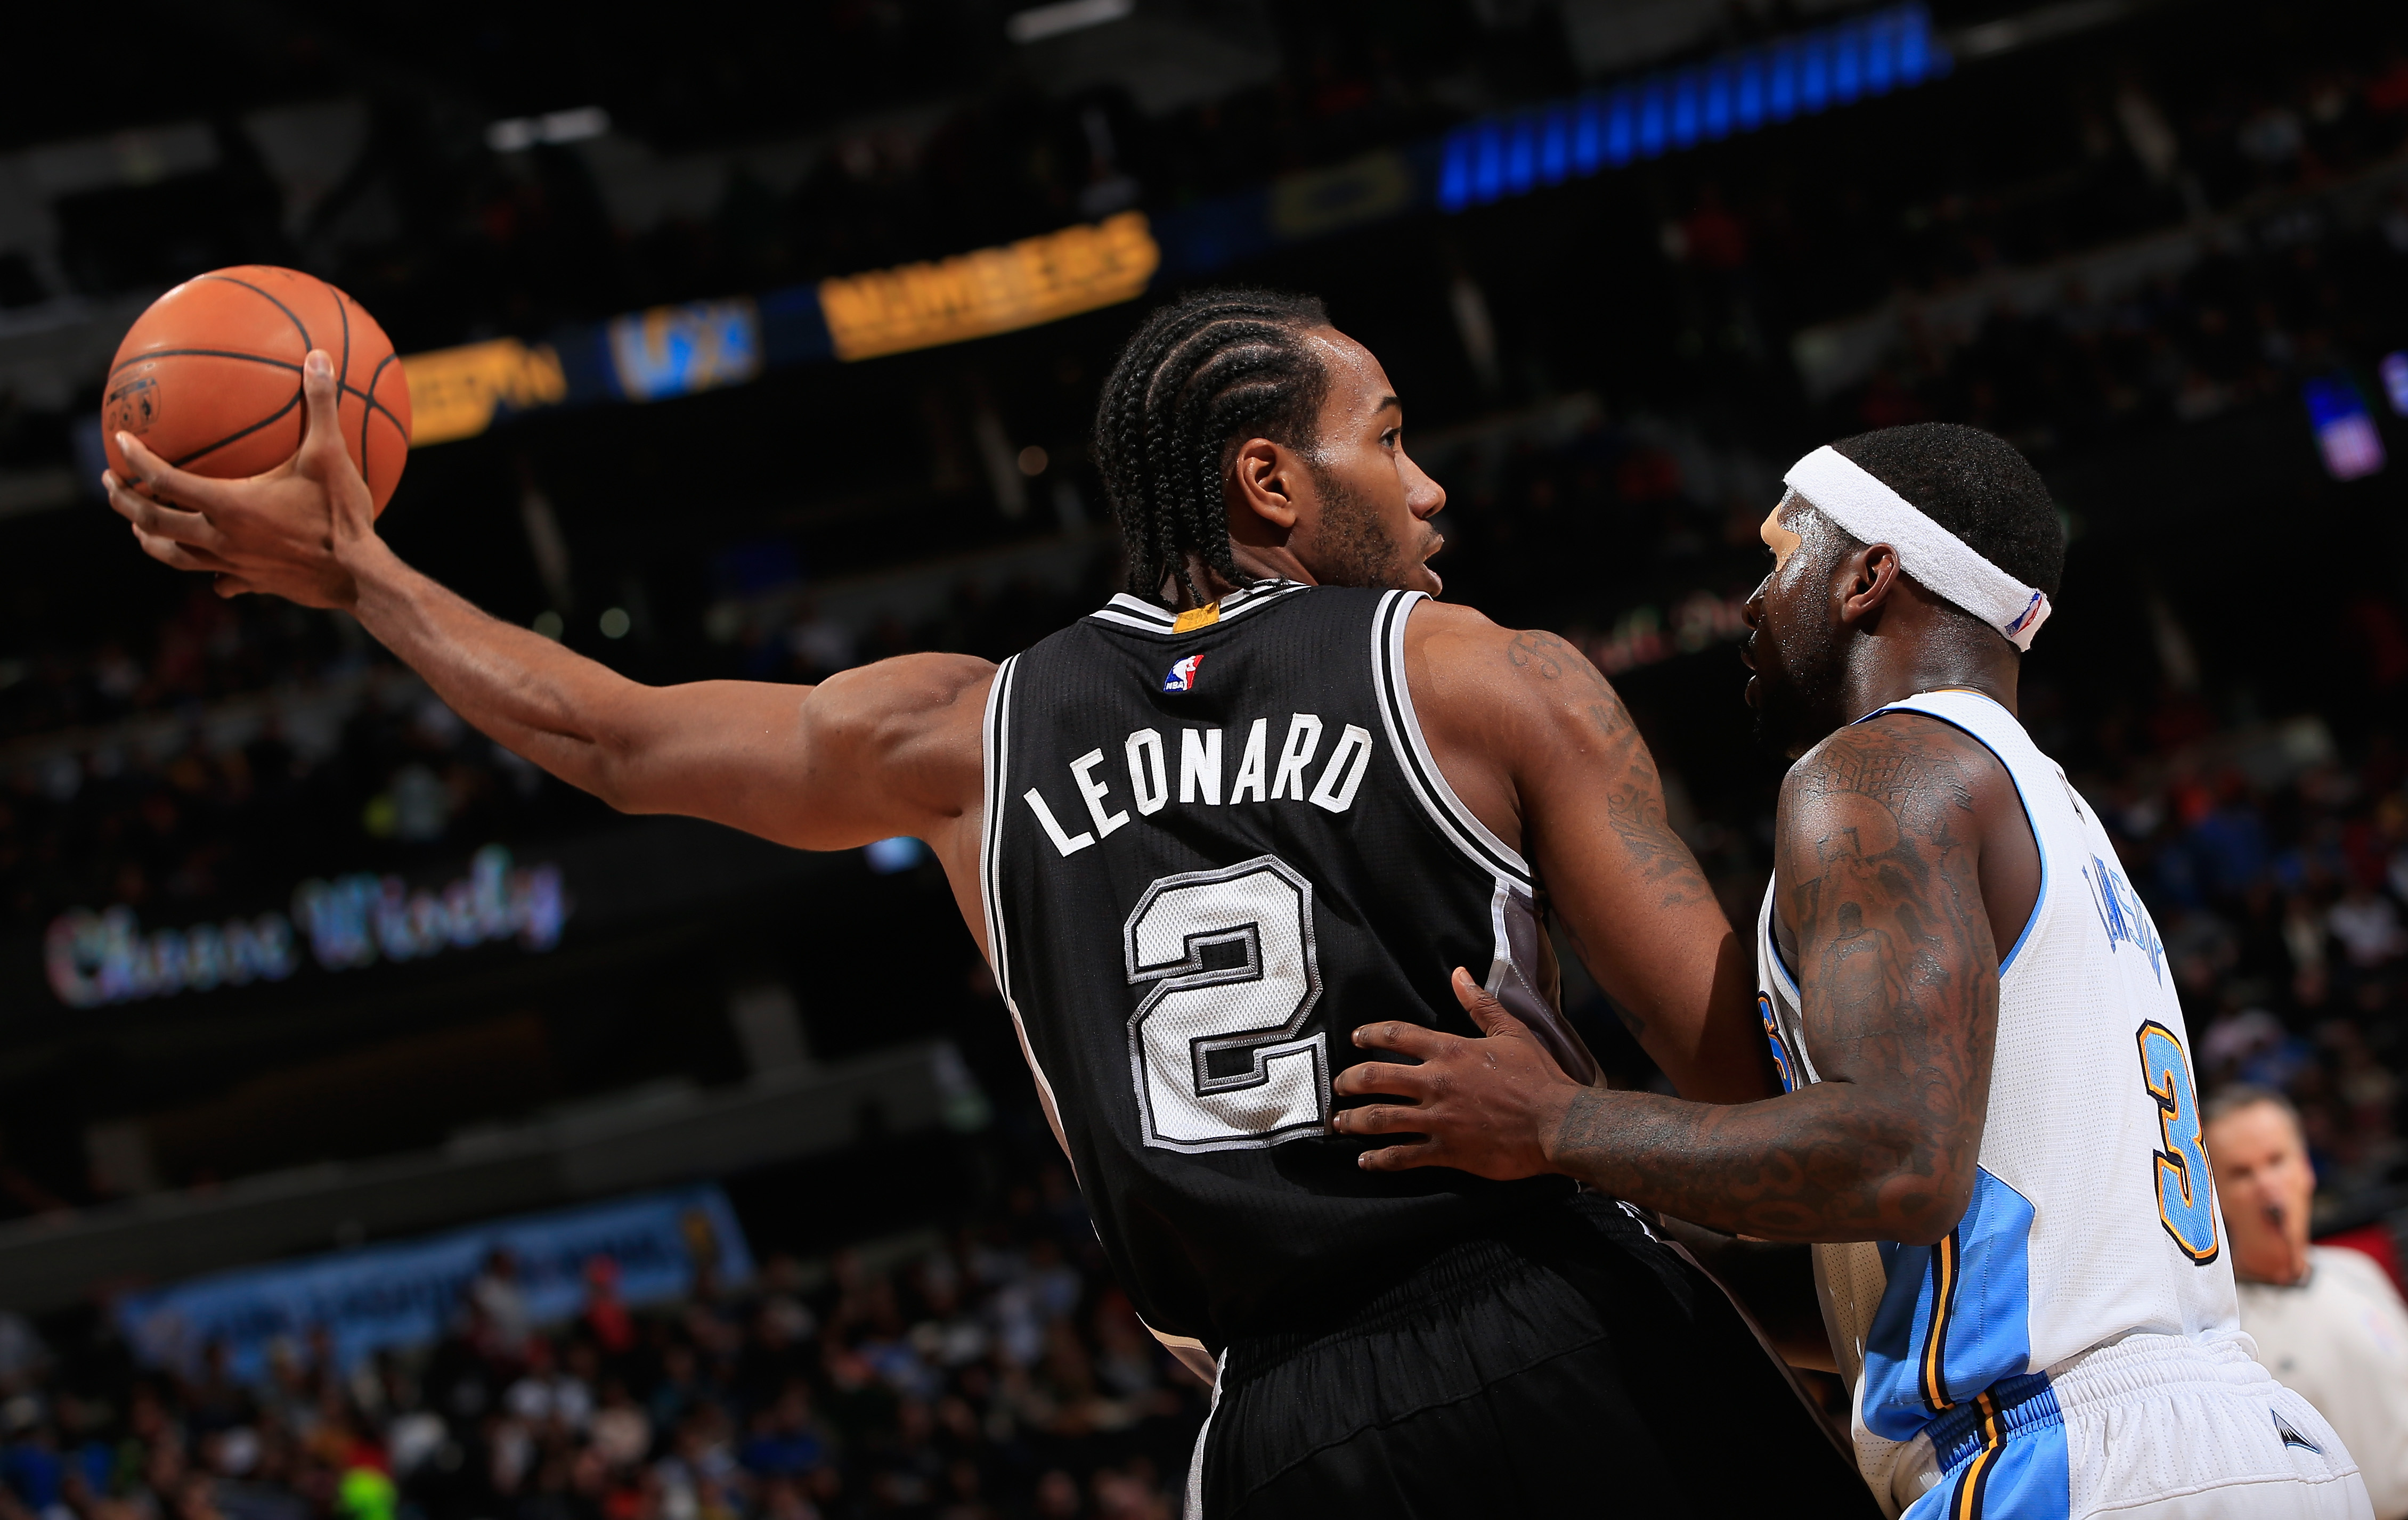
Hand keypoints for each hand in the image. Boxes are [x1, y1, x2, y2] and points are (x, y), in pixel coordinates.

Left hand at [102, 349, 379, 608]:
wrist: (360, 576)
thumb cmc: (342, 516)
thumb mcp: (332, 455)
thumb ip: (320, 406)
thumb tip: (318, 358)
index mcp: (227, 505)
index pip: (163, 480)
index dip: (136, 458)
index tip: (118, 440)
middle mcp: (220, 538)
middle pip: (152, 523)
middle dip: (124, 502)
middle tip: (112, 482)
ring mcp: (233, 565)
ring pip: (174, 557)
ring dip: (150, 540)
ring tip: (139, 527)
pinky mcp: (254, 584)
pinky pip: (220, 581)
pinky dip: (210, 574)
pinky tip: (215, 575)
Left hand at [1329, 967, 1586, 1178]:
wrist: (1558, 1123)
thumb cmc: (1539, 1077)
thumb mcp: (1512, 1032)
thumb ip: (1480, 1004)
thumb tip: (1459, 973)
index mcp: (1450, 1051)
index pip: (1397, 1035)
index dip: (1370, 1035)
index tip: (1356, 1038)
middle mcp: (1436, 1082)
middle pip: (1376, 1077)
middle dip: (1350, 1081)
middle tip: (1338, 1085)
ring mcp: (1438, 1119)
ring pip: (1380, 1118)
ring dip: (1354, 1120)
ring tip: (1339, 1122)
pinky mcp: (1447, 1151)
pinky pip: (1402, 1156)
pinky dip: (1379, 1159)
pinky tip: (1365, 1161)